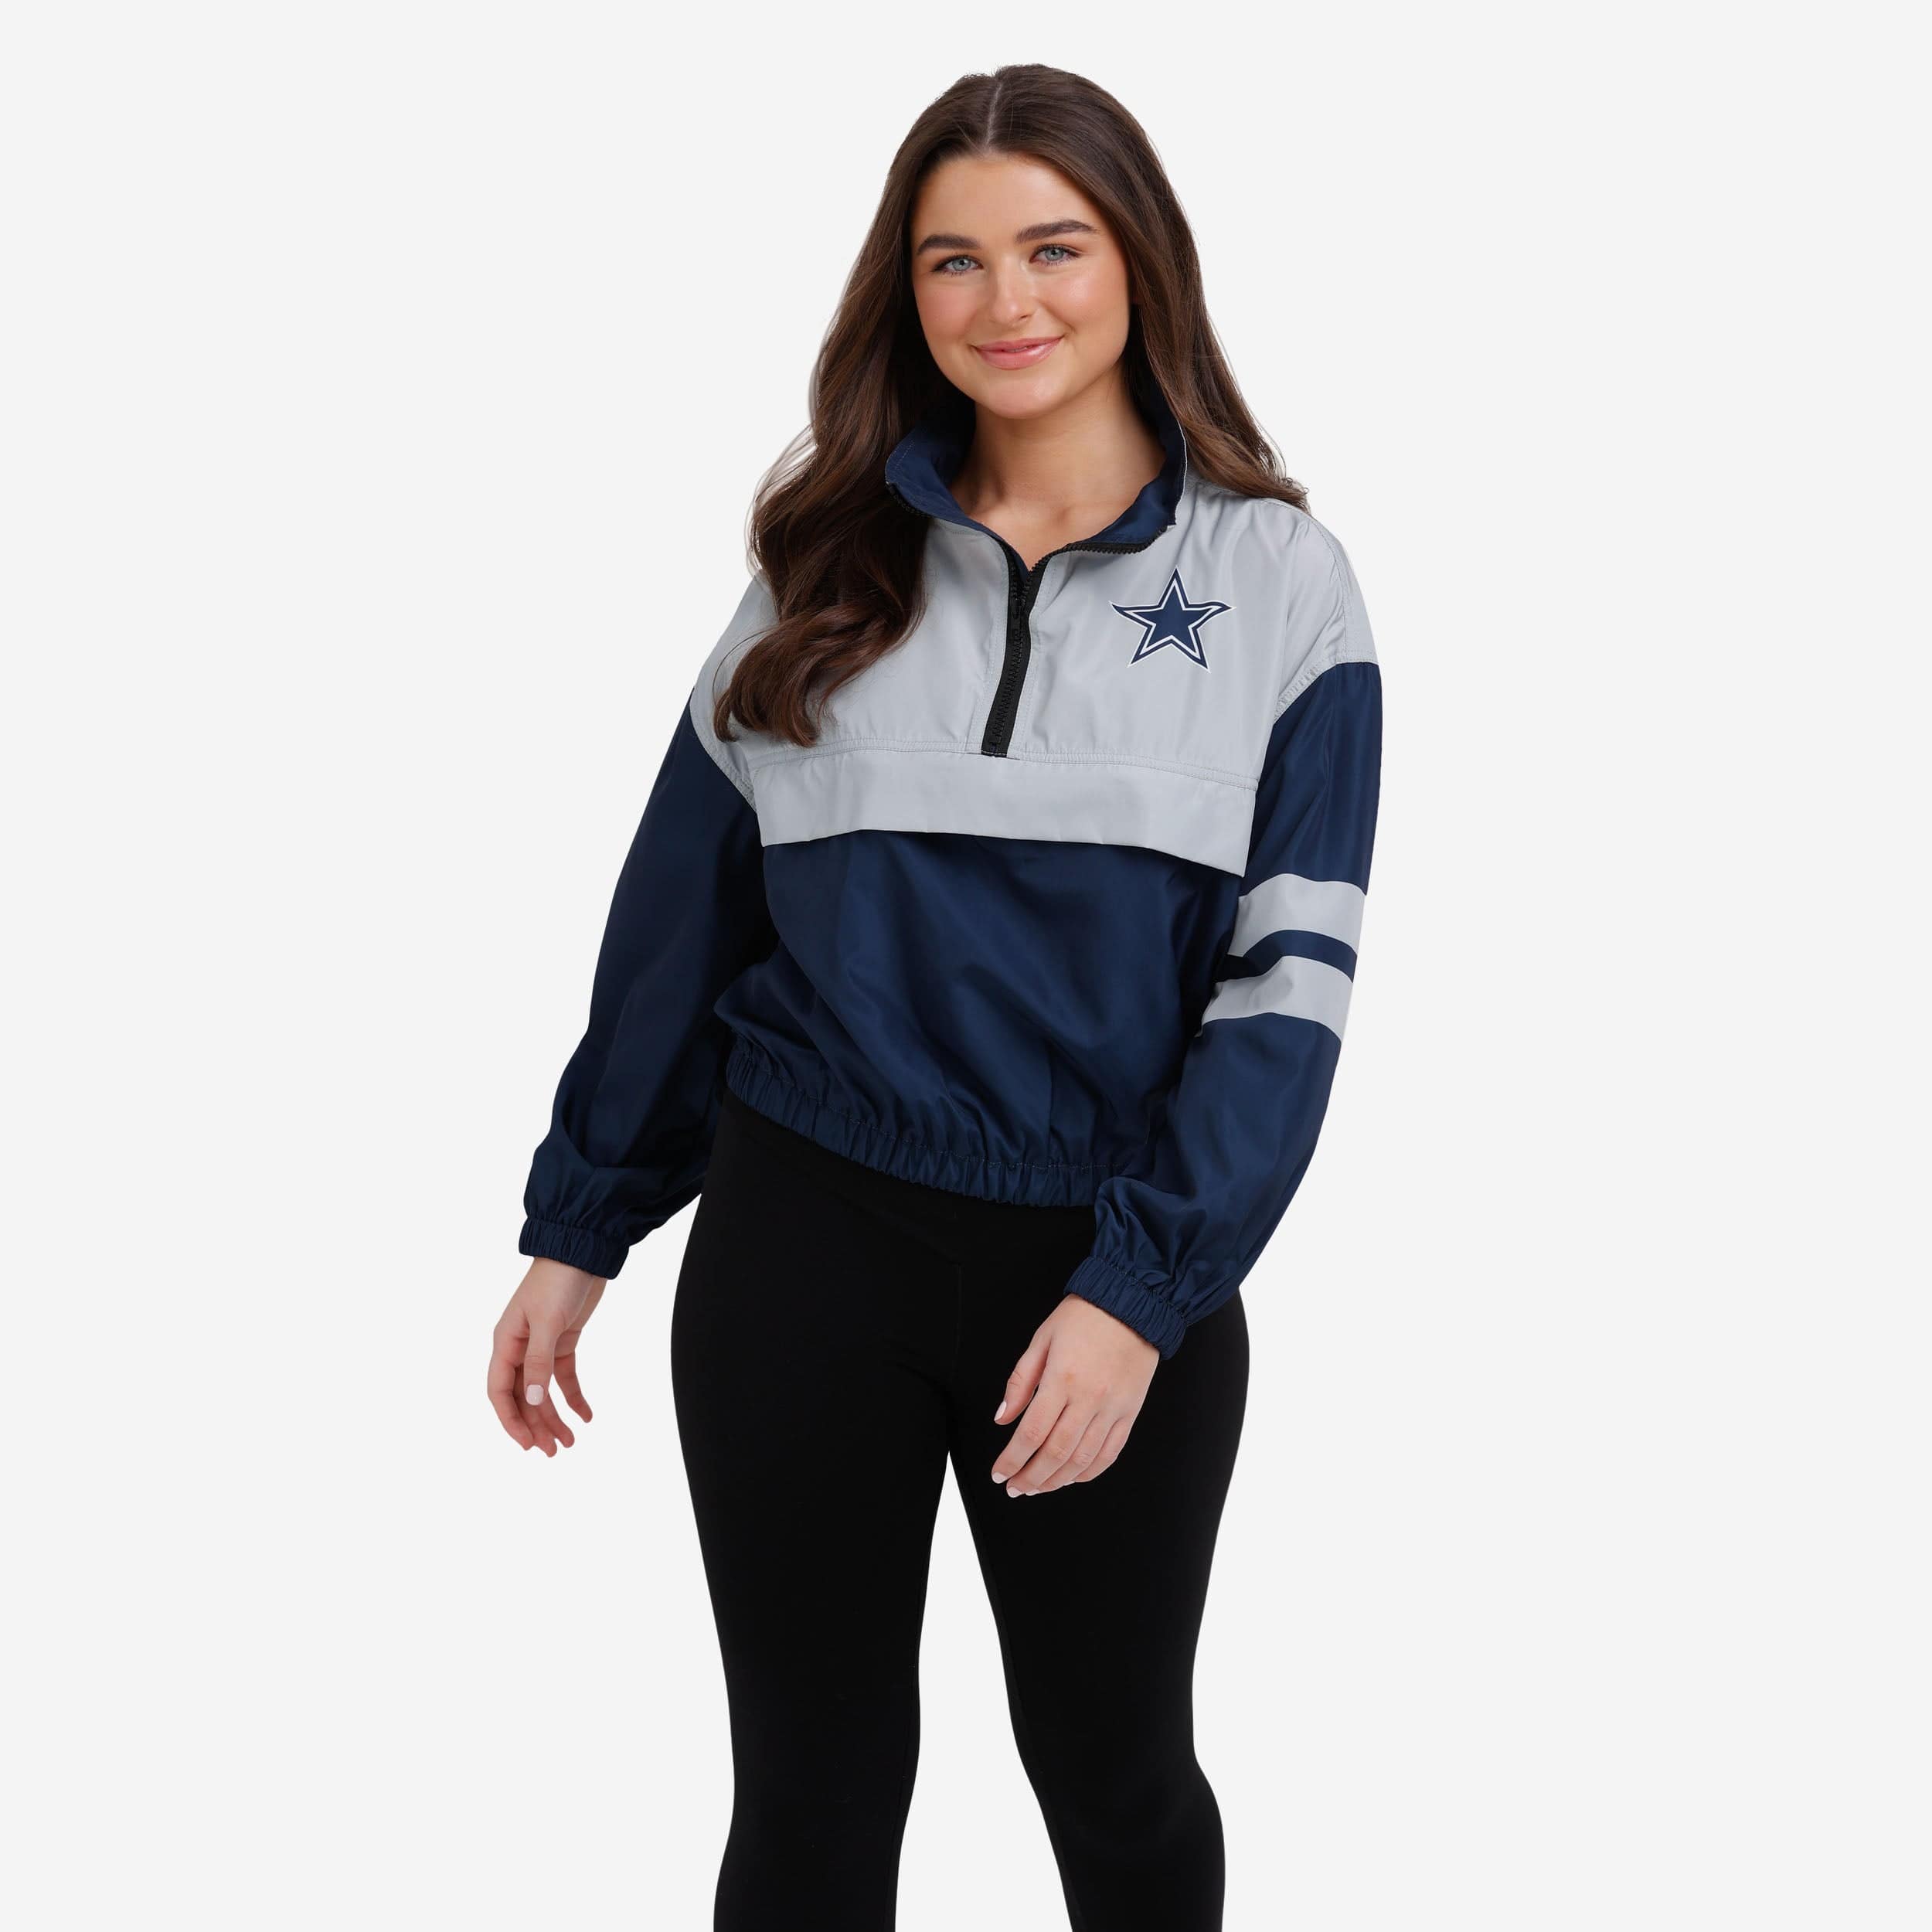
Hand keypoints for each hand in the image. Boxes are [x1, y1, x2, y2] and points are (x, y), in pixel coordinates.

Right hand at [488, 1257, 604, 1454]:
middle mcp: (519, 1347)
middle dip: (536, 1425)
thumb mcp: (548, 1322)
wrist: (583, 1252)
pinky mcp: (564, 1341)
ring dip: (554, 1416)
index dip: (510, 1420)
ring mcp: (541, 1345)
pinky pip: (564, 1377)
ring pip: (542, 1391)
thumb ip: (539, 1362)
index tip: (527, 1444)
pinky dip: (574, 1396)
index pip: (499, 1391)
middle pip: (522, 1397)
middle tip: (554, 1451)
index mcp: (506, 1342)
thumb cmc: (558, 1280)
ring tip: (569, 1442)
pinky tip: (587, 1415)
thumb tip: (532, 1401)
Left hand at [990, 1291, 1158, 1495]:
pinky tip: (1071, 1478)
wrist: (1132, 1303)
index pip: (1031, 1433)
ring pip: (1082, 1460)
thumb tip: (1003, 1417)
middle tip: (1014, 1488)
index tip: (998, 1473)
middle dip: (1030, 1478)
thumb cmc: (1085, 1316)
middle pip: (1055, 1454)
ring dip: (1056, 1481)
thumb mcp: (1042, 1339)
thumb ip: (1020, 1381)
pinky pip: (1110, 1453)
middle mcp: (1089, 1399)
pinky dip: (1088, 1472)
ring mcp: (1113, 1409)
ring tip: (1037, 1488)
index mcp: (1062, 1379)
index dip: (1012, 1460)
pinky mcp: (1130, 1412)